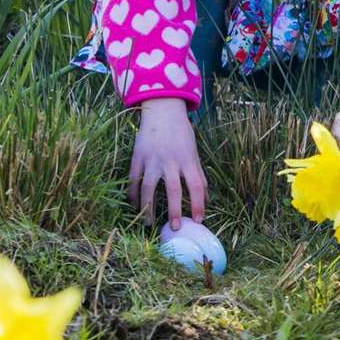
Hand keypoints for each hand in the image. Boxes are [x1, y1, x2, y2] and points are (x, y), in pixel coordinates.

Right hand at [130, 97, 205, 229]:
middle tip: (174, 227)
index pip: (196, 186)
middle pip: (173, 190)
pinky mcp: (137, 158)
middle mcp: (170, 161)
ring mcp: (152, 159)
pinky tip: (135, 206)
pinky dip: (132, 195)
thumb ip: (199, 175)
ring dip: (148, 208)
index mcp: (188, 160)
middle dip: (174, 210)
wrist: (162, 112)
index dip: (199, 204)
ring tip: (149, 223)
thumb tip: (207, 198)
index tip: (199, 220)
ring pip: (148, 188)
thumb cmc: (181, 134)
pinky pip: (133, 180)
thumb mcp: (194, 153)